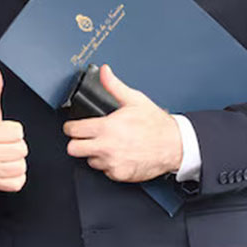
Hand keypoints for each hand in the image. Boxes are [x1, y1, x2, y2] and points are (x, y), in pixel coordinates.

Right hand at [0, 66, 26, 191]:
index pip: (18, 132)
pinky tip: (3, 167)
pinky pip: (18, 182)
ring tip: (2, 155)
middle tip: (1, 143)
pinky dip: (14, 176)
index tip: (1, 131)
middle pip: (22, 150)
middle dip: (14, 145)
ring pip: (21, 166)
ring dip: (15, 161)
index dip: (12, 131)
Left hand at [62, 64, 182, 181]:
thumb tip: (104, 72)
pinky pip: (104, 171)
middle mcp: (106, 146)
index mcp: (106, 127)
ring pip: (89, 161)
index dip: (71, 127)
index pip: (73, 130)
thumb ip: (114, 86)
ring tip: (107, 146)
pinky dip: (108, 165)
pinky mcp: (119, 175)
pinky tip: (118, 155)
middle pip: (73, 149)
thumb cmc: (156, 124)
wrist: (174, 145)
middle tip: (85, 138)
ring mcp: (112, 162)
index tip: (74, 127)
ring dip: (94, 154)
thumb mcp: (134, 100)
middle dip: (77, 142)